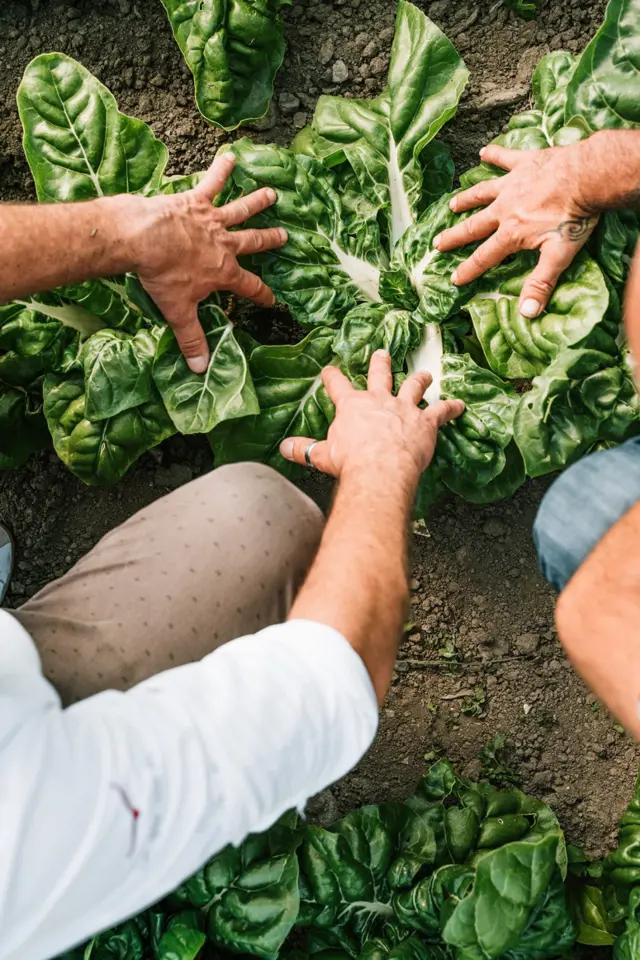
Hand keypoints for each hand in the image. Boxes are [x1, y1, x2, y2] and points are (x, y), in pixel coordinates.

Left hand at [133, 153, 286, 372]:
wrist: (144, 239)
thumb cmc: (162, 276)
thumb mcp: (178, 312)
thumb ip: (192, 339)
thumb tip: (200, 369)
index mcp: (223, 272)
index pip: (250, 287)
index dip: (263, 295)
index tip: (273, 299)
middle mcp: (225, 244)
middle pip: (253, 243)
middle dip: (269, 240)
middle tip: (284, 234)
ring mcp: (212, 220)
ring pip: (241, 210)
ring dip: (257, 202)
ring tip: (272, 193)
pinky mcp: (195, 200)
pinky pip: (212, 183)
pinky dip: (221, 169)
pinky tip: (229, 156)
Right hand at [279, 350, 463, 481]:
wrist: (379, 469)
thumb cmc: (350, 463)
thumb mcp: (321, 456)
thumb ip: (303, 449)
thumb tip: (284, 448)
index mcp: (352, 406)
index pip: (338, 385)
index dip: (332, 376)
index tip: (330, 370)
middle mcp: (379, 400)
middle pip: (379, 375)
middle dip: (380, 363)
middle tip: (383, 353)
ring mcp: (404, 409)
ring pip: (413, 387)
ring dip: (419, 379)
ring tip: (425, 374)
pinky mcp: (425, 422)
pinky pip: (441, 411)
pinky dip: (451, 408)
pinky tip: (460, 405)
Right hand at [434, 142, 598, 317]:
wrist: (587, 176)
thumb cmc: (575, 216)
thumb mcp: (559, 256)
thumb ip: (541, 283)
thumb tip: (526, 314)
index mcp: (511, 233)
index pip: (484, 257)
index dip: (468, 270)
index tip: (453, 278)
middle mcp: (505, 209)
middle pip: (474, 225)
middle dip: (455, 236)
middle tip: (437, 243)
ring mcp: (513, 184)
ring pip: (483, 193)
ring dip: (467, 199)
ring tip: (453, 205)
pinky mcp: (525, 163)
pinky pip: (505, 158)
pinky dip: (494, 154)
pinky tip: (483, 152)